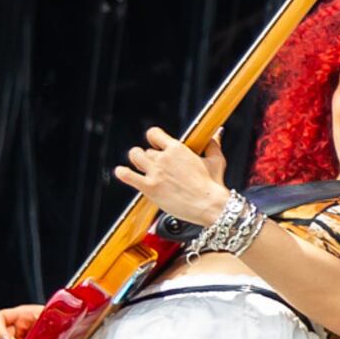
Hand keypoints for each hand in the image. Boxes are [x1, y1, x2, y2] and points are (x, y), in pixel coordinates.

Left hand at [114, 128, 231, 226]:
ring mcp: (155, 173)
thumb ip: (213, 144)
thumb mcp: (216, 160)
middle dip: (150, 157)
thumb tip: (217, 134)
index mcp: (177, 149)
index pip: (154, 134)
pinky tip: (122, 172)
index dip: (154, 138)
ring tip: (141, 167)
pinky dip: (122, 173)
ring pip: (135, 157)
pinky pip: (128, 176)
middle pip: (146, 150)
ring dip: (136, 160)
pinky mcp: (149, 187)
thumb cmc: (212, 185)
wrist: (209, 205)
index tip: (156, 143)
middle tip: (155, 165)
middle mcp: (163, 158)